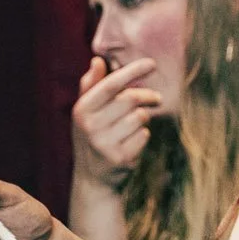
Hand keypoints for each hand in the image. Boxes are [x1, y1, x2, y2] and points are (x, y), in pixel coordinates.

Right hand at [72, 57, 161, 190]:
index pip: (110, 85)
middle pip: (130, 100)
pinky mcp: (121, 158)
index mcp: (82, 110)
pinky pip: (144, 135)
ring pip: (140, 117)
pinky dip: (144, 135)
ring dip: (144, 118)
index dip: (132, 71)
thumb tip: (97, 60)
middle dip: (147, 96)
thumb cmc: (91, 137)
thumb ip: (90, 86)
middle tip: (157, 98)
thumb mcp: (85, 112)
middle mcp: (91, 126)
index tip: (152, 63)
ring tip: (137, 124)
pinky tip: (133, 140)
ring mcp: (105, 144)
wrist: (93, 179)